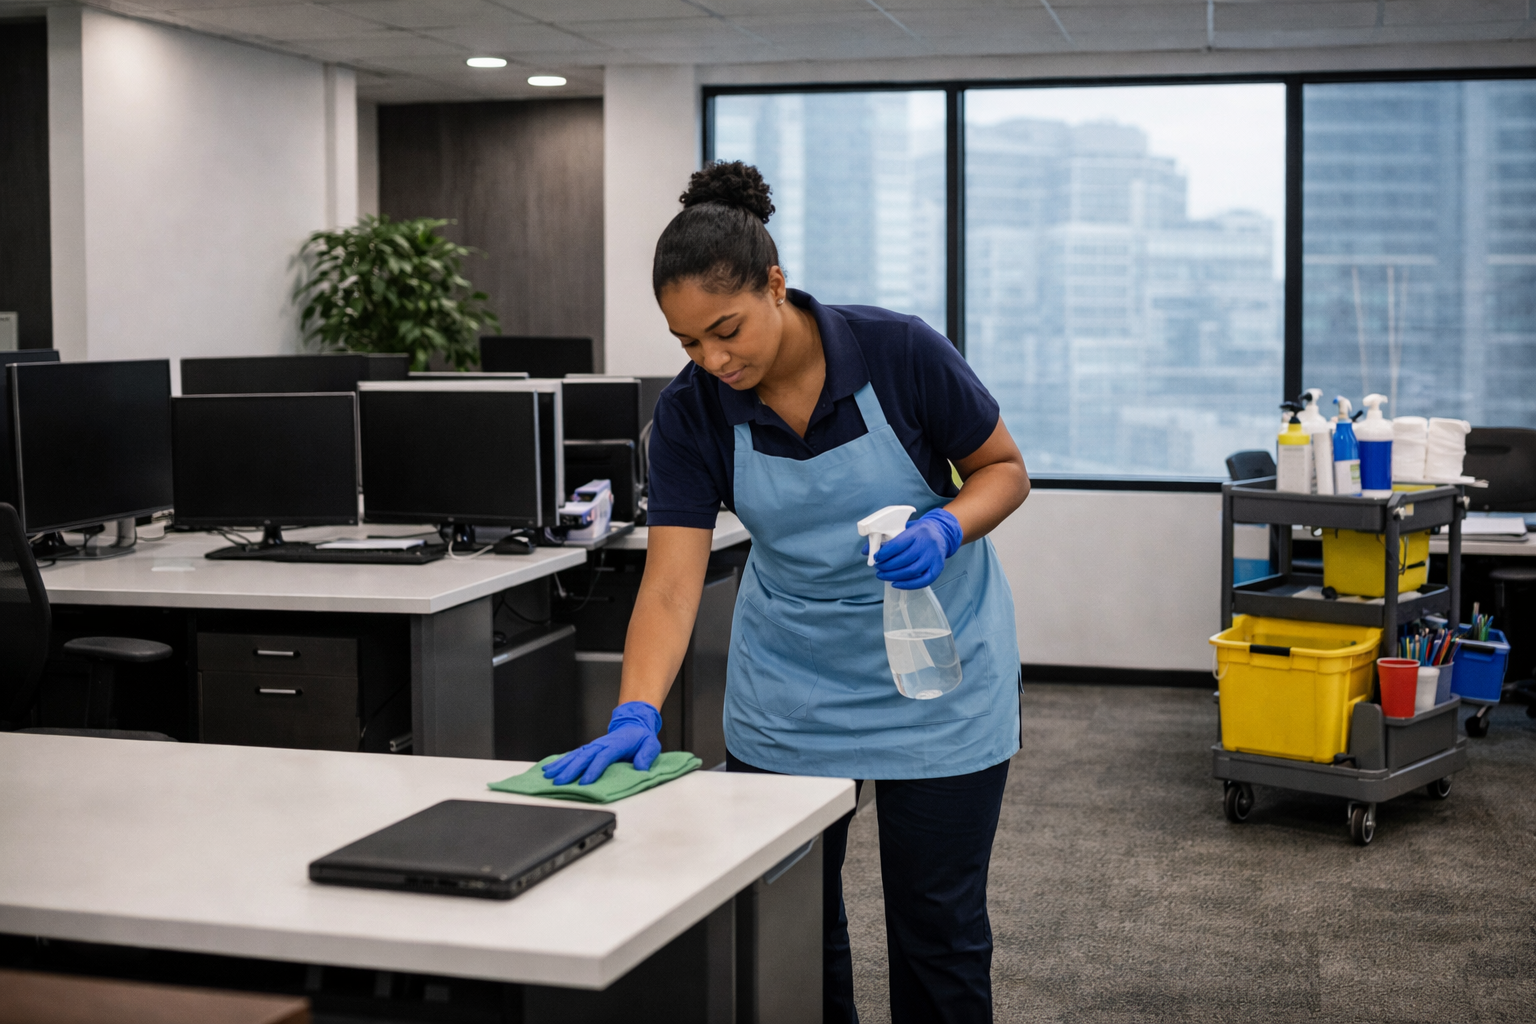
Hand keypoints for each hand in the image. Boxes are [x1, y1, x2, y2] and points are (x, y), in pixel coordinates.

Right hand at [542, 701, 661, 784]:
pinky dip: (561, 761)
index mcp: (616, 744)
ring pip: (575, 756)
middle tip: (560, 782)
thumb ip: (646, 755)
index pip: (603, 756)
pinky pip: (573, 755)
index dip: (594, 769)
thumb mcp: (651, 744)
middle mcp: (601, 744)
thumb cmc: (641, 737)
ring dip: (562, 765)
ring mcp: (593, 746)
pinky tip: (549, 768)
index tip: (585, 782)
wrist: (633, 725)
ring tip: (549, 775)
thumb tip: (641, 768)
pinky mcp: (589, 749)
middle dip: (571, 770)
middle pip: (584, 757)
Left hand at [866, 509, 961, 589]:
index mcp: (917, 532)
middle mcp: (927, 544)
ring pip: (912, 571)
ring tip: (883, 576)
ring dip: (894, 576)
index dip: (885, 553)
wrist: (941, 533)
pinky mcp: (938, 567)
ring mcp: (934, 557)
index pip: (898, 544)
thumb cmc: (918, 532)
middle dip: (887, 567)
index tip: (876, 558)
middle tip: (878, 569)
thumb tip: (866, 551)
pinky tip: (896, 584)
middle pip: (904, 560)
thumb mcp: (904, 528)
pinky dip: (908, 585)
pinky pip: (923, 581)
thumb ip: (886, 539)